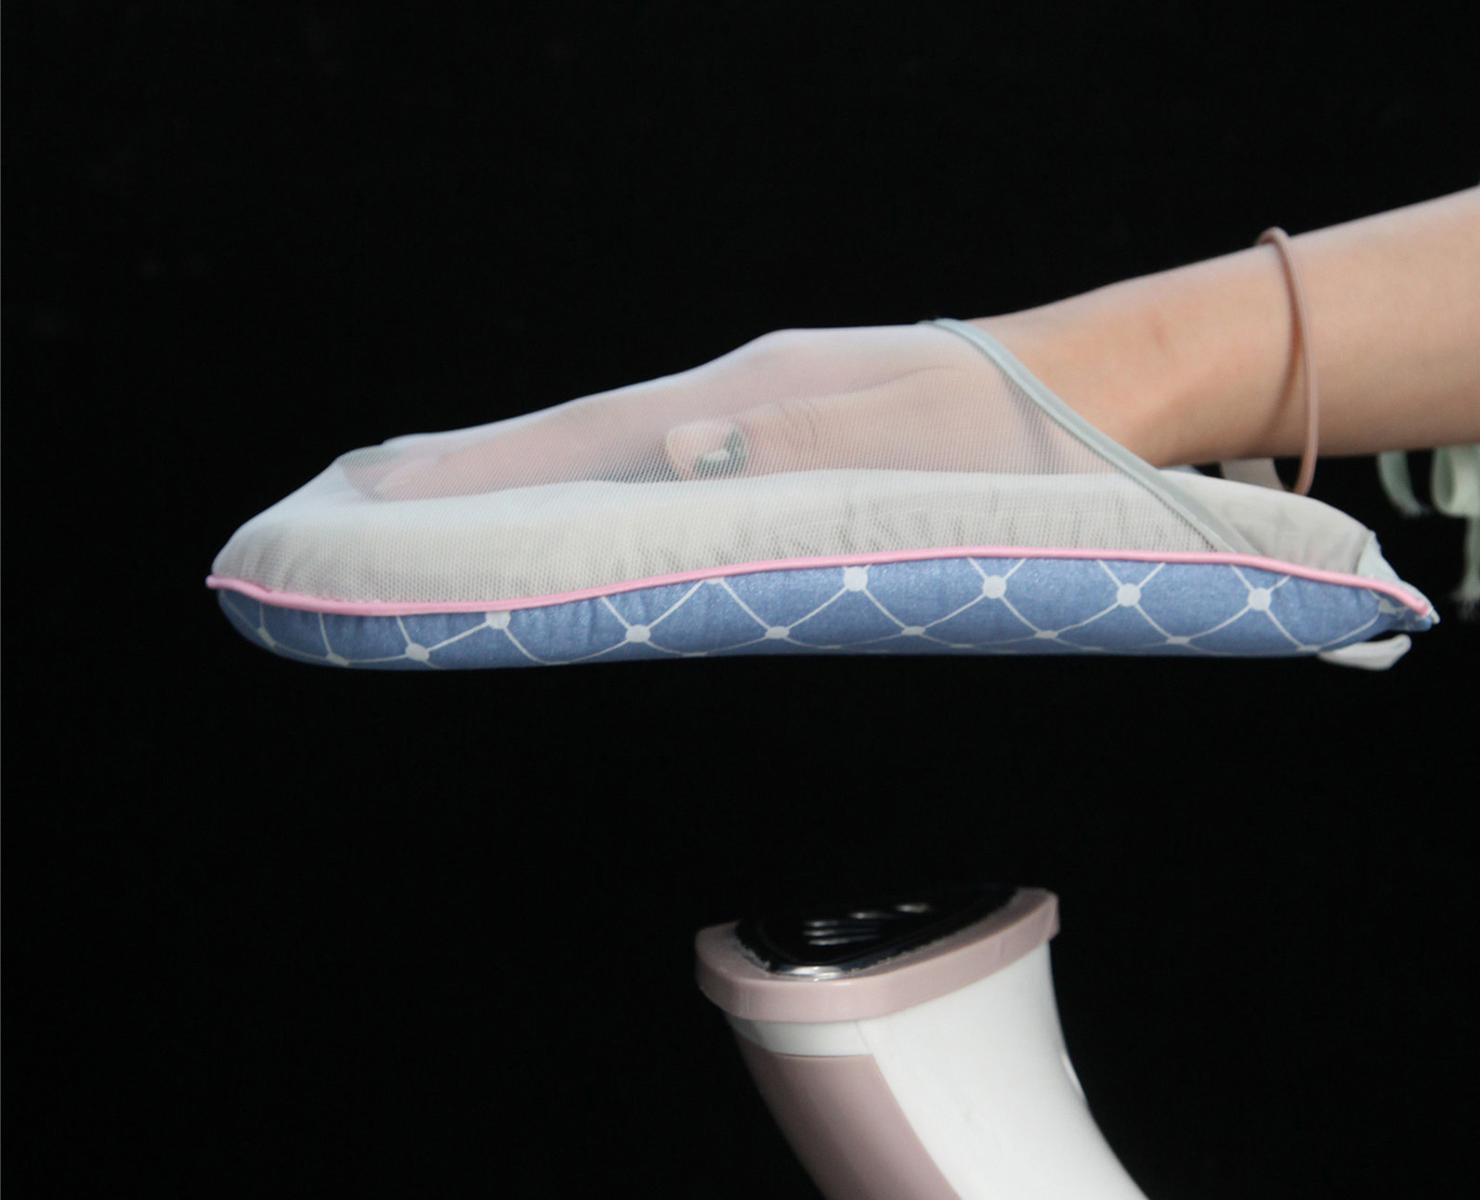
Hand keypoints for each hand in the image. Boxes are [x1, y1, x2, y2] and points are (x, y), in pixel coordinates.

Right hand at [343, 324, 1090, 499]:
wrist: (1091, 390)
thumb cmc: (1019, 435)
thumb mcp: (924, 449)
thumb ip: (799, 450)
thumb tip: (674, 455)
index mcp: (754, 403)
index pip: (586, 442)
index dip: (479, 474)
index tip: (378, 494)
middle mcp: (736, 400)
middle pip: (574, 439)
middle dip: (465, 472)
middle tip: (360, 498)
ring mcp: (755, 410)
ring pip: (611, 448)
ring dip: (519, 476)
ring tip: (428, 503)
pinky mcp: (782, 428)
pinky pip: (658, 458)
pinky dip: (591, 477)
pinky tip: (570, 499)